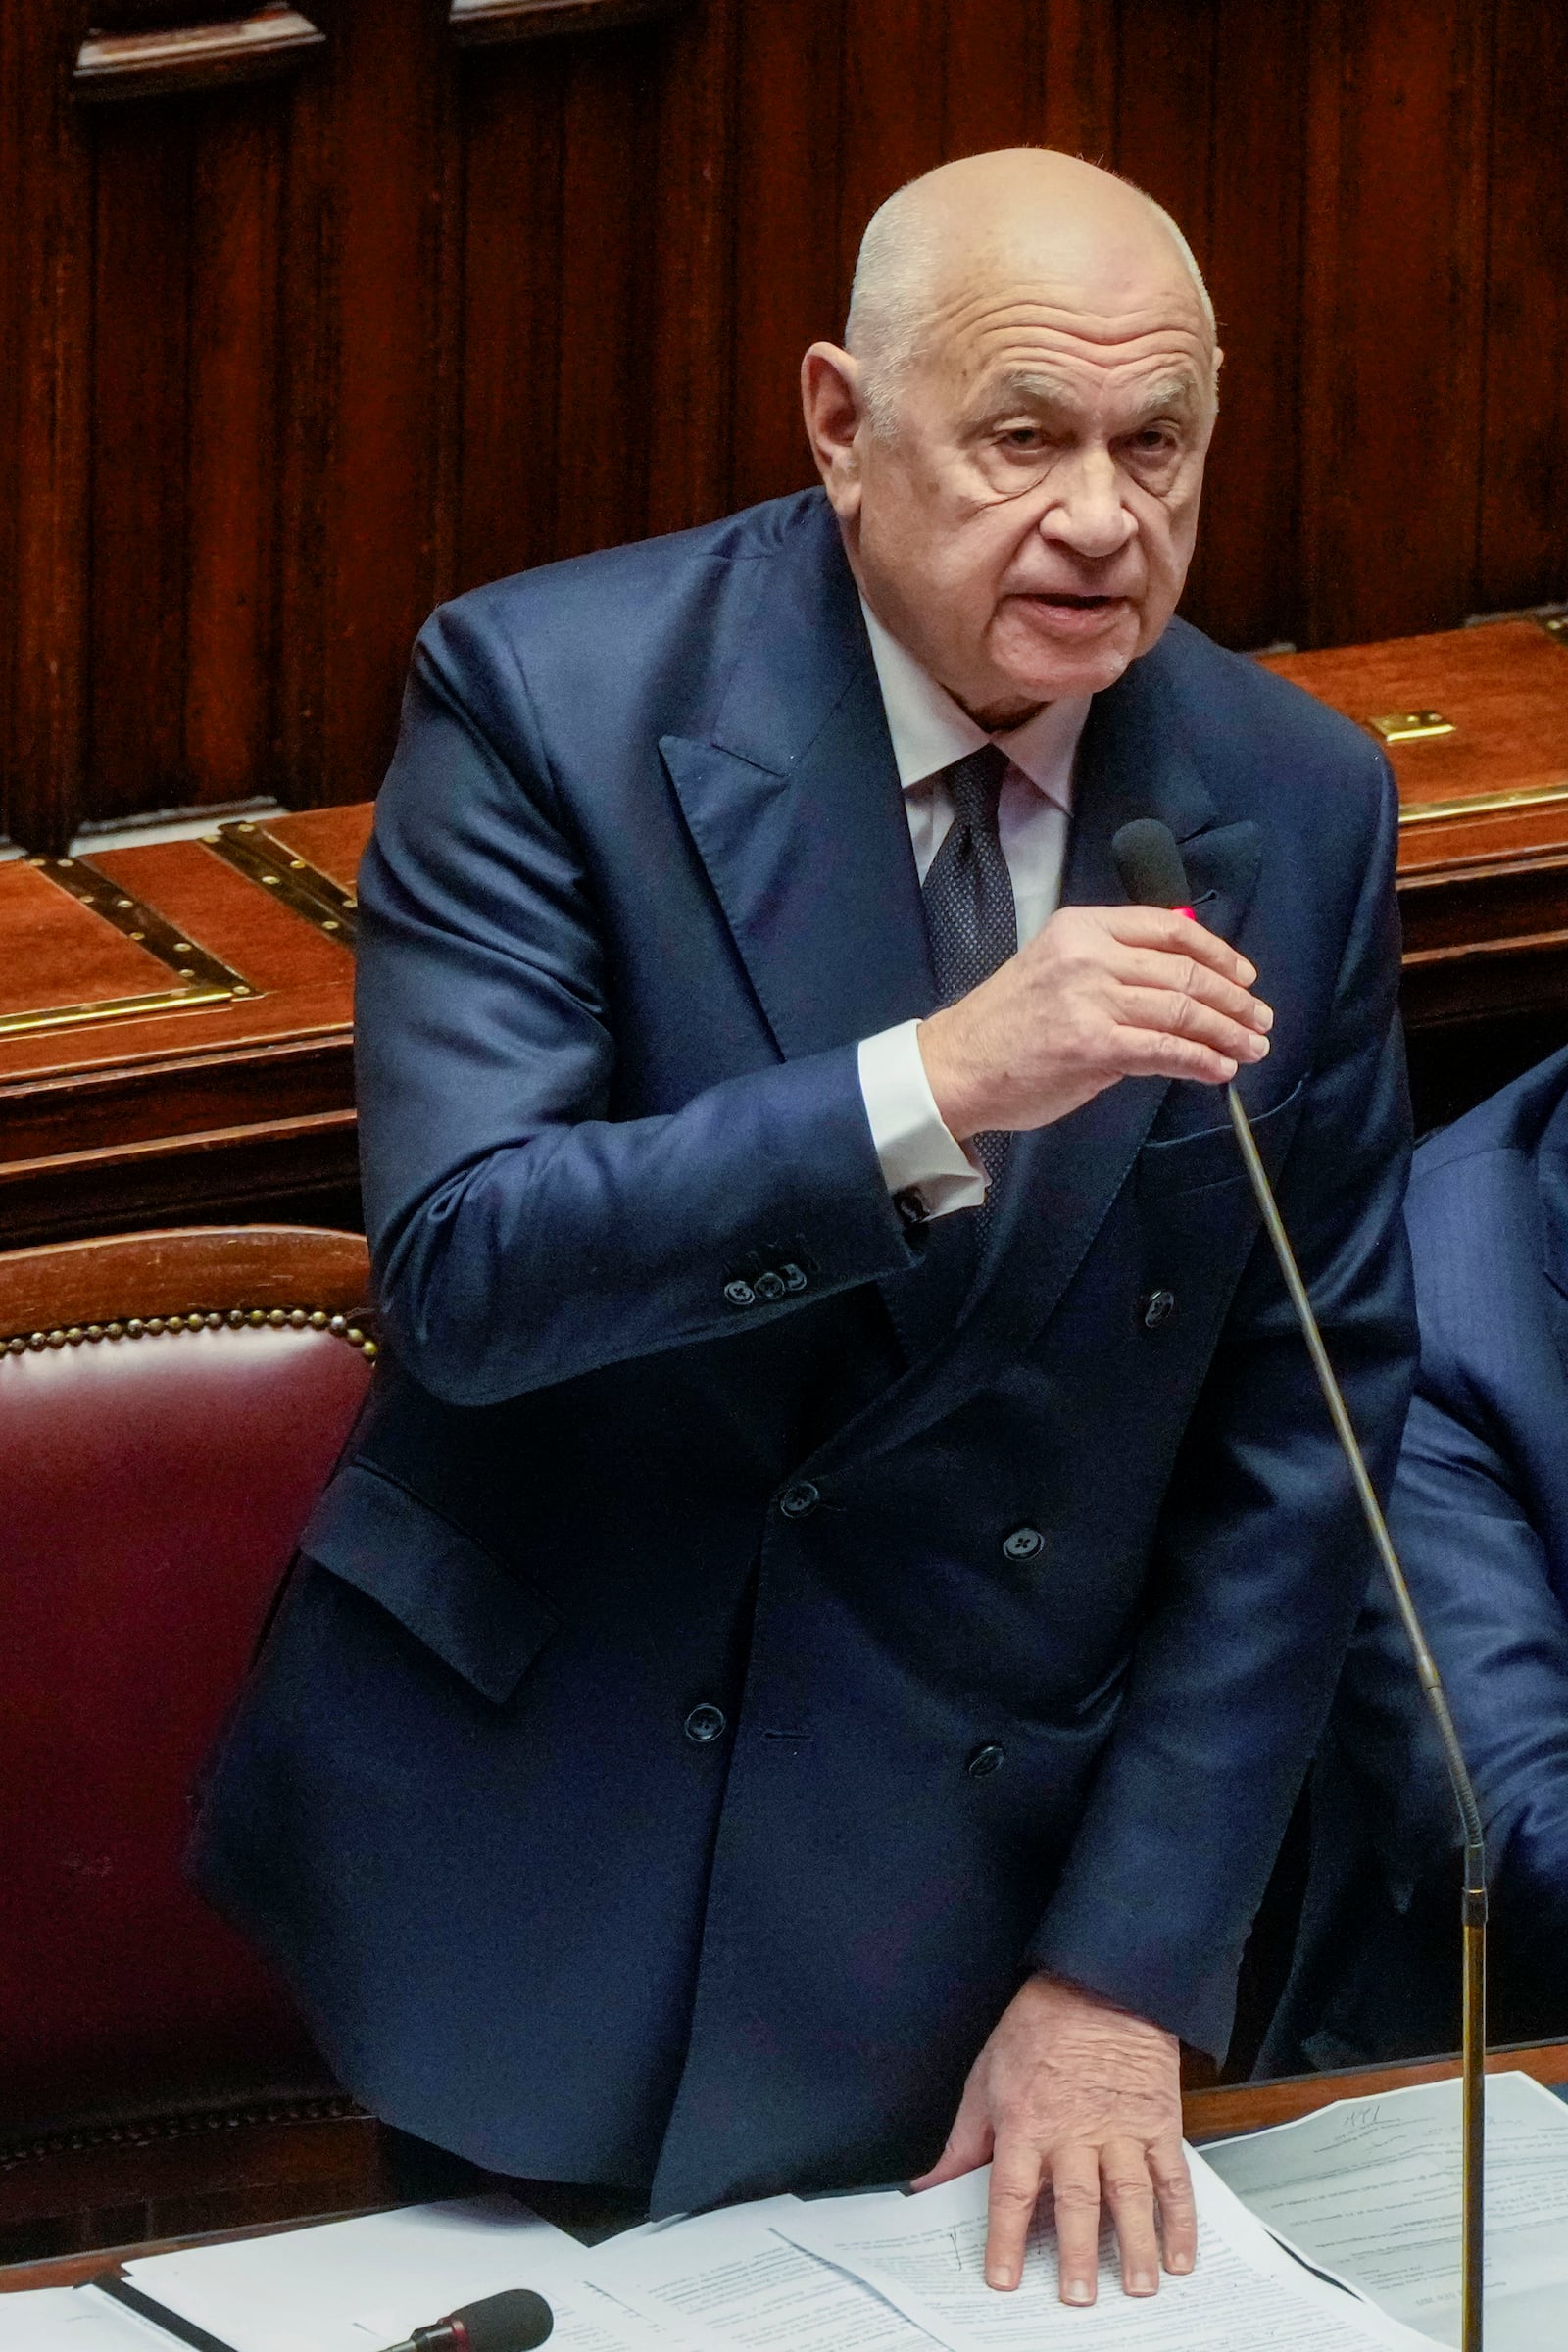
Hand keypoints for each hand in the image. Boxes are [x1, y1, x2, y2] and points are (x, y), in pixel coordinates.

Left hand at [912, 1973, 1195, 2304]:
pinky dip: (1179, 2218)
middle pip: (1074, 2202)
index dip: (1005, 2239)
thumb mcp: (985, 2076)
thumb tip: (930, 2184)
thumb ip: (963, 2141)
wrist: (1097, 1980)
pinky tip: (1180, 2252)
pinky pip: (1172, 2176)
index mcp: (1026, 2120)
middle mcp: (1073, 2129)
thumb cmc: (1038, 2026)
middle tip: (1078, 2297)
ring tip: (1137, 2286)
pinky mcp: (1157, 2120)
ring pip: (1128, 2195)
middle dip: (1075, 2254)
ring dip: (1134, 2246)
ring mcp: (1120, 2126)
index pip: (1011, 2192)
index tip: (1004, 2279)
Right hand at [917, 903, 1270, 1141]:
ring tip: (1253, 1046)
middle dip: (1233, 999)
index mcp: (1082, 927)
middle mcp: (1090, 955)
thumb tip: (1180, 991)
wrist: (955, 1065)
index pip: (1168, 928)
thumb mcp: (1056, 969)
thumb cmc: (1006, 1024)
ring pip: (1182, 1010)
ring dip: (1227, 1031)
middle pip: (1184, 972)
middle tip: (1260, 1019)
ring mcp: (1092, 999)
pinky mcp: (1094, 1046)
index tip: (1244, 976)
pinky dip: (1202, 1060)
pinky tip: (1220, 1068)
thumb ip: (1114, 970)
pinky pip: (1166, 1050)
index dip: (1217, 953)